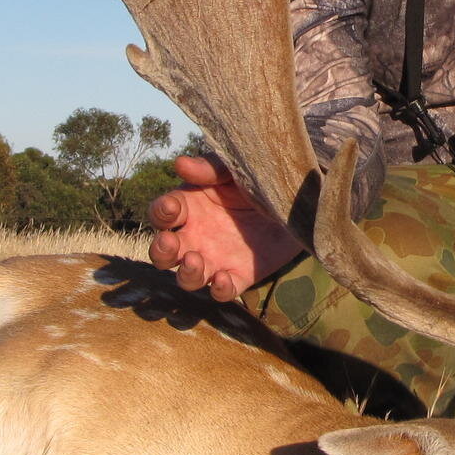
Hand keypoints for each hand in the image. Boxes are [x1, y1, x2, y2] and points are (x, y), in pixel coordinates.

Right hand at [147, 154, 303, 302]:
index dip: (162, 212)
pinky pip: (222, 291)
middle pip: (164, 252)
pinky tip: (224, 279)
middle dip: (160, 250)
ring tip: (194, 260)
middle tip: (169, 242)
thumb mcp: (234, 170)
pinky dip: (219, 289)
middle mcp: (195, 237)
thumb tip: (180, 163)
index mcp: (189, 207)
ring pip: (188, 277)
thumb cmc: (256, 180)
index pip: (163, 214)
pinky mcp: (238, 276)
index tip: (172, 207)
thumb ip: (209, 169)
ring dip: (186, 273)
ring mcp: (214, 260)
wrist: (295, 201)